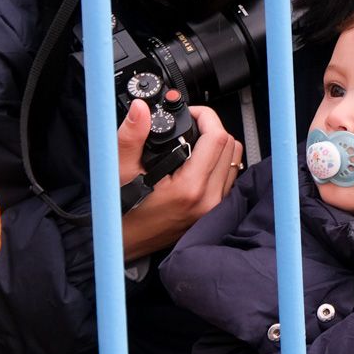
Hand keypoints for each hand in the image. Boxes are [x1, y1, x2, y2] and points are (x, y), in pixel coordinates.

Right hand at [118, 101, 240, 260]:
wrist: (121, 244)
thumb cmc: (120, 213)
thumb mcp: (119, 171)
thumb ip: (131, 137)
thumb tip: (140, 110)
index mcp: (189, 188)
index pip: (217, 138)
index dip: (205, 117)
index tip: (190, 114)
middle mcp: (208, 199)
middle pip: (230, 145)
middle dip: (212, 128)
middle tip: (190, 125)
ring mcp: (213, 207)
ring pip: (234, 160)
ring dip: (218, 145)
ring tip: (194, 142)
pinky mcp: (213, 211)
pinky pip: (229, 177)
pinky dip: (219, 162)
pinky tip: (198, 161)